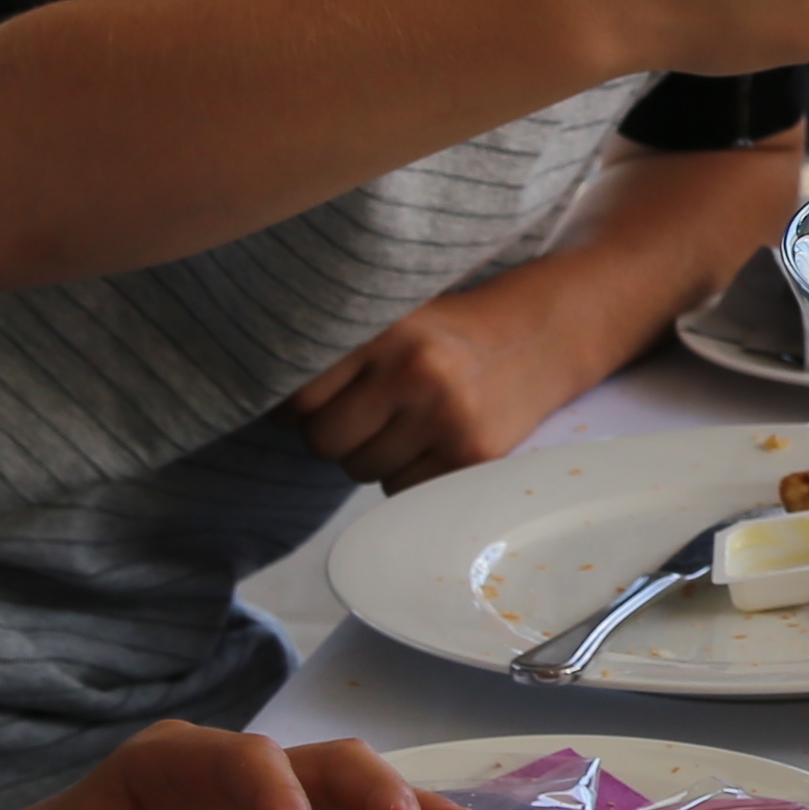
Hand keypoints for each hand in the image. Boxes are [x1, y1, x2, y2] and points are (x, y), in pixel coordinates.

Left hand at [291, 276, 616, 489]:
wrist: (541, 335)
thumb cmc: (449, 333)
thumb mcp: (397, 319)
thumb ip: (342, 352)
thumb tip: (267, 401)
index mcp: (388, 329)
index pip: (302, 394)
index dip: (294, 409)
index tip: (305, 407)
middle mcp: (415, 371)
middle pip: (325, 439)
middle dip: (332, 437)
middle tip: (359, 418)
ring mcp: (447, 416)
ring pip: (361, 470)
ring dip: (371, 457)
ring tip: (404, 425)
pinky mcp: (472, 454)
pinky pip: (401, 490)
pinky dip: (406, 475)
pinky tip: (431, 443)